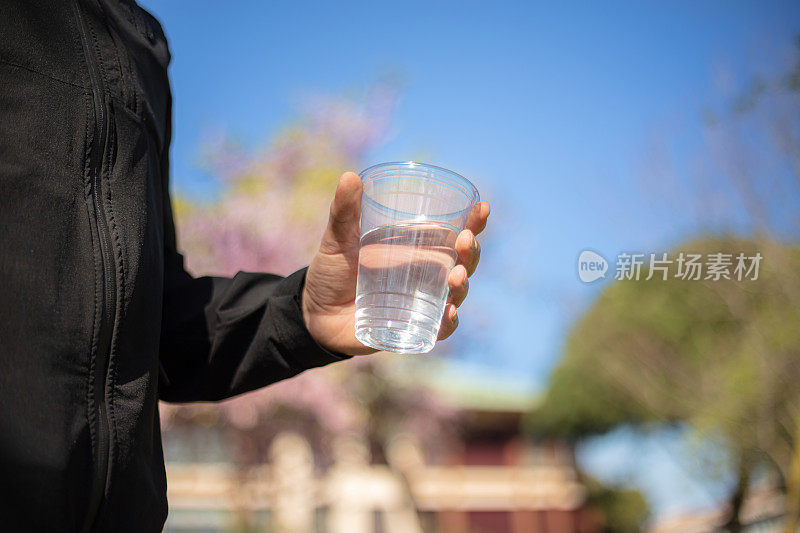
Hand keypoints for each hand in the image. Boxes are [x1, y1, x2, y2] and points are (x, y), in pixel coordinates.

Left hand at [302, 171, 489, 354]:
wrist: (314, 312)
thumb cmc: (331, 271)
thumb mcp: (336, 239)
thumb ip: (344, 212)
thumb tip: (350, 176)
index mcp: (417, 249)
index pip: (453, 233)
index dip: (474, 222)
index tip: (482, 208)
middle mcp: (426, 275)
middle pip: (462, 262)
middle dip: (471, 252)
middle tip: (465, 241)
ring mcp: (421, 302)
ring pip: (456, 293)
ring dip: (462, 284)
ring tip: (455, 277)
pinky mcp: (412, 328)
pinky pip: (439, 328)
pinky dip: (448, 322)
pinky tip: (449, 313)